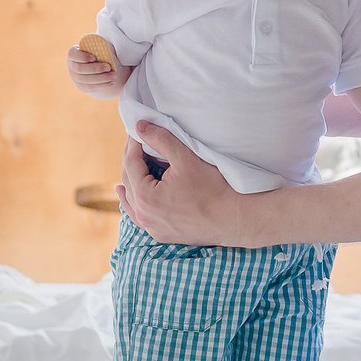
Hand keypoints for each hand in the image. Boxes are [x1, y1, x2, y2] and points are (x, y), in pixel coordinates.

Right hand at [69, 44, 126, 99]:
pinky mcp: (81, 86)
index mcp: (73, 53)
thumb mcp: (99, 46)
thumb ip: (99, 46)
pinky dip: (102, 85)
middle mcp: (72, 65)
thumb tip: (105, 50)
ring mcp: (75, 77)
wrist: (98, 64)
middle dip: (95, 68)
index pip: (73, 54)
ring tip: (113, 75)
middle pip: (79, 69)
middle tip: (108, 67)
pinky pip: (90, 87)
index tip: (94, 57)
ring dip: (101, 78)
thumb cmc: (98, 52)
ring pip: (85, 80)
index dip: (82, 56)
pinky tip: (111, 82)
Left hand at [117, 122, 240, 244]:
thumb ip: (161, 139)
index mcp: (145, 197)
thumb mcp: (186, 158)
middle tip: (137, 141)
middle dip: (131, 158)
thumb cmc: (213, 188)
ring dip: (130, 180)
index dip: (133, 143)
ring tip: (131, 163)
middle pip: (128, 180)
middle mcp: (143, 216)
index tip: (138, 129)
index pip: (131, 163)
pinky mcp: (161, 234)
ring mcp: (152, 228)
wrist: (234, 218)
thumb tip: (140, 126)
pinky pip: (139, 216)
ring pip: (131, 200)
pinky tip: (127, 195)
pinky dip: (133, 202)